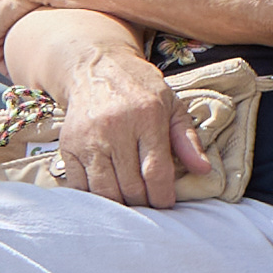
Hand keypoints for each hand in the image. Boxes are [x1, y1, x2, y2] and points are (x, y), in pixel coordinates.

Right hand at [50, 45, 215, 210]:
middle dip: (144, 203)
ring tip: (130, 202)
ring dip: (120, 205)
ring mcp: (88, 139)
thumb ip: (187, 139)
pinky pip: (80, 186)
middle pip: (131, 186)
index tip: (166, 203)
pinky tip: (107, 194)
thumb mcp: (171, 105)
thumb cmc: (139, 88)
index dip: (163, 196)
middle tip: (149, 203)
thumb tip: (203, 170)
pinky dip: (95, 197)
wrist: (95, 67)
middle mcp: (114, 128)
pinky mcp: (69, 146)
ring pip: (105, 191)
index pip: (156, 171)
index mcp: (146, 116)